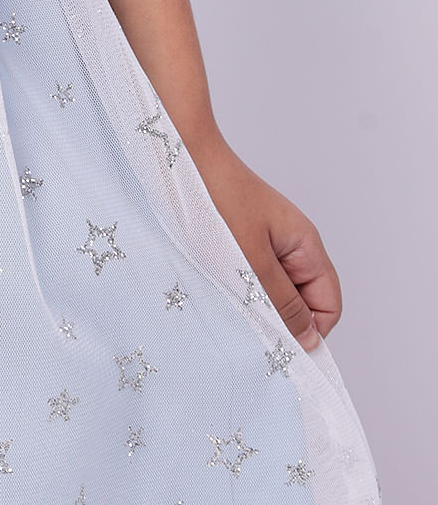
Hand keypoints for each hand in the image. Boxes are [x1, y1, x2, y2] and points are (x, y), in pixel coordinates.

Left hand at [187, 136, 340, 351]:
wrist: (176, 154)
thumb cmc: (213, 199)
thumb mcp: (250, 260)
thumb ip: (280, 302)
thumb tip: (308, 339)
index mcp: (305, 245)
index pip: (327, 305)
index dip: (310, 332)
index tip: (278, 350)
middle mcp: (288, 245)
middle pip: (299, 302)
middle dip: (276, 321)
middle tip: (243, 333)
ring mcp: (260, 243)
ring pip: (267, 291)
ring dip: (249, 307)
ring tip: (222, 309)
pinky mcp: (232, 242)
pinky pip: (243, 277)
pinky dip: (231, 291)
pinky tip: (208, 293)